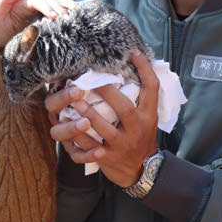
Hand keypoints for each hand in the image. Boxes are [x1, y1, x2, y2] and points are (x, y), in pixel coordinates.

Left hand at [0, 0, 75, 49]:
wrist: (4, 47)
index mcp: (26, 2)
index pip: (39, 2)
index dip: (47, 7)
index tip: (54, 17)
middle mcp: (38, 4)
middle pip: (53, 2)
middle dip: (61, 10)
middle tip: (68, 20)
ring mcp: (46, 11)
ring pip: (62, 5)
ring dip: (70, 9)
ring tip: (78, 16)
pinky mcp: (52, 20)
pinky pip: (65, 12)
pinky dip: (76, 10)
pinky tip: (88, 9)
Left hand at [46, 51, 159, 187]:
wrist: (142, 170)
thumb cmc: (141, 137)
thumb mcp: (148, 118)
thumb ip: (141, 98)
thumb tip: (137, 65)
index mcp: (149, 115)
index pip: (152, 88)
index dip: (144, 70)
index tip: (133, 52)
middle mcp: (137, 129)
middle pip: (126, 110)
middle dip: (109, 95)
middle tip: (93, 80)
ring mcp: (123, 145)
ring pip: (107, 131)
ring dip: (91, 116)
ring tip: (77, 102)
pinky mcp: (109, 158)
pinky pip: (92, 149)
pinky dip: (81, 140)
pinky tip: (69, 128)